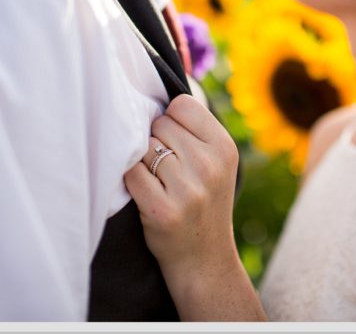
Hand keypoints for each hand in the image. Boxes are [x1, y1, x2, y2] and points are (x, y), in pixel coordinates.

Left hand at [124, 94, 239, 281]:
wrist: (204, 259)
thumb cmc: (204, 203)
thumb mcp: (217, 163)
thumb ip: (196, 131)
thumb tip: (155, 96)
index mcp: (225, 147)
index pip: (181, 104)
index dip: (171, 120)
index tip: (175, 141)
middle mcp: (210, 165)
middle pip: (160, 124)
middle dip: (157, 141)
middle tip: (167, 169)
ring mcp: (187, 189)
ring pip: (143, 146)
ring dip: (143, 161)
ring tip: (159, 182)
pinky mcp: (162, 210)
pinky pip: (130, 172)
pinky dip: (130, 179)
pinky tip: (144, 193)